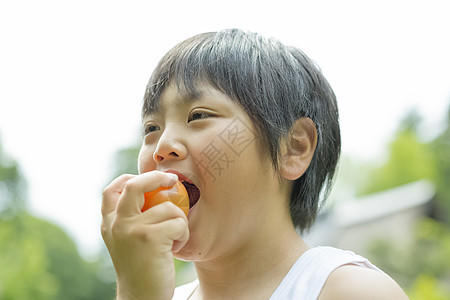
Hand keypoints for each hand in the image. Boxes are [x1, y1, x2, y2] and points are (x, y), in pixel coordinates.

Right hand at [101, 171, 189, 299]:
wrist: (141, 297)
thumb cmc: (141, 267)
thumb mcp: (128, 240)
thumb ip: (132, 218)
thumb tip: (155, 188)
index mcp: (109, 223)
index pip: (112, 190)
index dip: (130, 178)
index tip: (150, 179)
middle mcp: (116, 224)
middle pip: (135, 185)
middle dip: (157, 176)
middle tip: (173, 179)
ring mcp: (131, 229)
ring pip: (168, 207)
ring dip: (179, 222)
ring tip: (174, 238)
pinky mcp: (150, 237)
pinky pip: (178, 223)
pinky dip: (183, 234)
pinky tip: (175, 248)